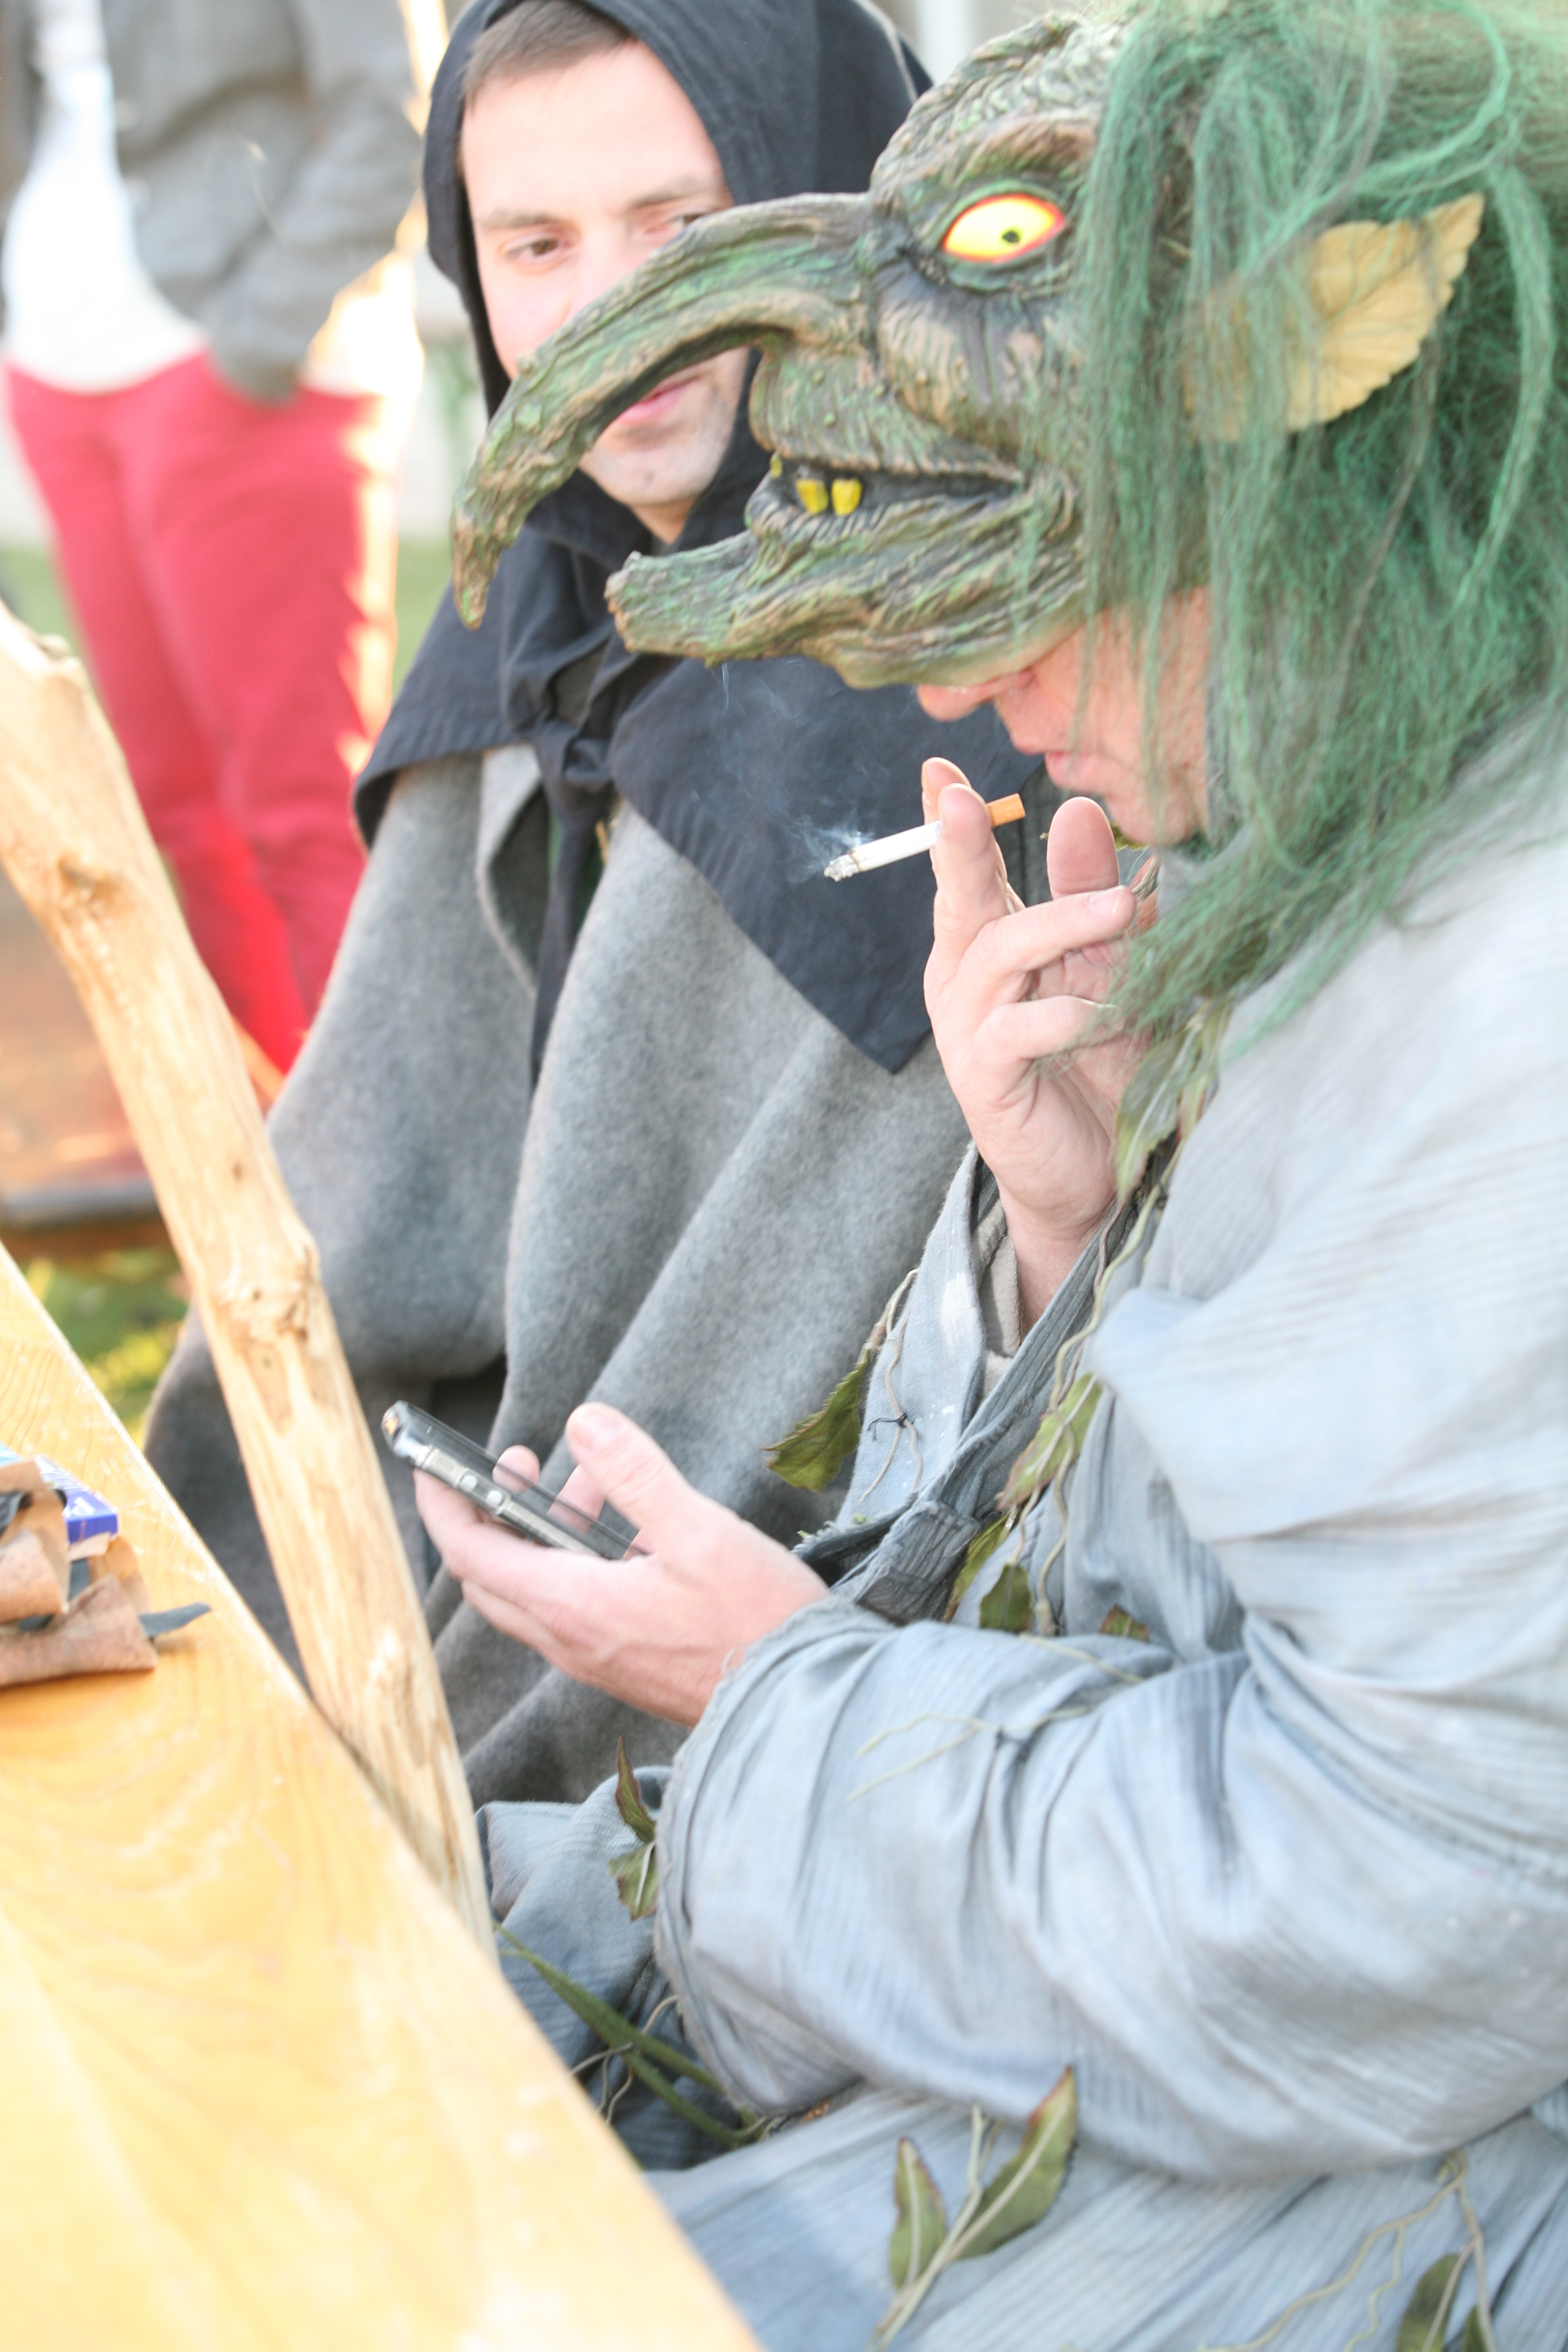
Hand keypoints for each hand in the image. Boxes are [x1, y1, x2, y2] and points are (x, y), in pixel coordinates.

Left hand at [413, 1405, 827, 1724]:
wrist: (797, 1706)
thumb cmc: (756, 1622)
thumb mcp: (700, 1531)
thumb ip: (638, 1474)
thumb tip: (586, 1421)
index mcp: (573, 1607)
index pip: (472, 1554)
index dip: (444, 1504)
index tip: (432, 1463)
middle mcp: (571, 1639)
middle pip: (493, 1576)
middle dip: (492, 1512)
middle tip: (521, 1461)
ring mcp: (597, 1656)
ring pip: (537, 1589)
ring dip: (546, 1530)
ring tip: (592, 1479)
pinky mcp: (625, 1662)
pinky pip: (574, 1606)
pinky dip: (579, 1558)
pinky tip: (634, 1528)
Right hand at [922, 758, 1145, 1323]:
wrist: (1096, 1171)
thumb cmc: (1101, 1062)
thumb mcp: (1108, 965)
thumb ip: (1092, 895)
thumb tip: (1082, 807)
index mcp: (989, 943)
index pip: (966, 870)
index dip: (951, 820)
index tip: (939, 767)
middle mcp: (966, 978)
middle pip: (959, 898)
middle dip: (961, 846)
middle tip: (970, 800)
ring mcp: (969, 1028)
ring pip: (999, 953)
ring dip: (1061, 925)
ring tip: (1122, 911)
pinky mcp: (984, 1077)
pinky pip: (1020, 1029)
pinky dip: (1068, 1014)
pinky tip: (1109, 1012)